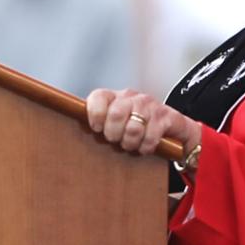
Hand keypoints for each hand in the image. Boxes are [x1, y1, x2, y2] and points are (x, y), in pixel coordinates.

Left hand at [85, 88, 201, 157]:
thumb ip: (98, 123)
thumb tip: (72, 133)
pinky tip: (146, 147)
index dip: (95, 115)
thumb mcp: (116, 123)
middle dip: (114, 134)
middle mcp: (132, 96)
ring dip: (130, 143)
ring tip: (131, 145)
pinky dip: (146, 147)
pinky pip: (151, 136)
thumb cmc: (135, 127)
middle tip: (116, 141)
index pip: (98, 97)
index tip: (97, 129)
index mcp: (115, 97)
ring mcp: (150, 105)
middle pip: (116, 114)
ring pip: (133, 128)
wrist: (172, 126)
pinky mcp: (166, 116)